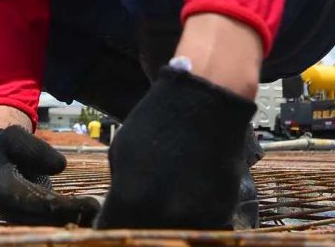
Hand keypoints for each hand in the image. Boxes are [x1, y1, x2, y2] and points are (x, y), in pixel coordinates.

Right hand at [0, 125, 99, 225]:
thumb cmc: (7, 147)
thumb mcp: (15, 136)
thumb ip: (36, 148)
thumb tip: (60, 167)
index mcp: (1, 189)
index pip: (37, 203)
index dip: (64, 206)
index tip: (90, 204)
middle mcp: (8, 210)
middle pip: (46, 220)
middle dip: (74, 217)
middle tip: (100, 211)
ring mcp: (18, 218)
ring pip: (49, 227)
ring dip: (75, 223)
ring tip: (99, 216)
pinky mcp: (29, 220)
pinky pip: (51, 225)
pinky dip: (70, 222)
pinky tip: (91, 217)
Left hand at [94, 66, 256, 229]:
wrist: (207, 102)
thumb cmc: (159, 121)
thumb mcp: (121, 150)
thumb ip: (118, 186)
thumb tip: (114, 211)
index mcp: (131, 199)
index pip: (113, 229)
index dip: (114, 222)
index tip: (118, 216)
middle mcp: (163, 215)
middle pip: (145, 232)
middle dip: (140, 221)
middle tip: (143, 206)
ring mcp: (195, 216)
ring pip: (174, 231)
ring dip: (168, 220)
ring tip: (170, 195)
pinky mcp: (221, 212)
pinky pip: (201, 224)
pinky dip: (195, 214)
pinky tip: (192, 190)